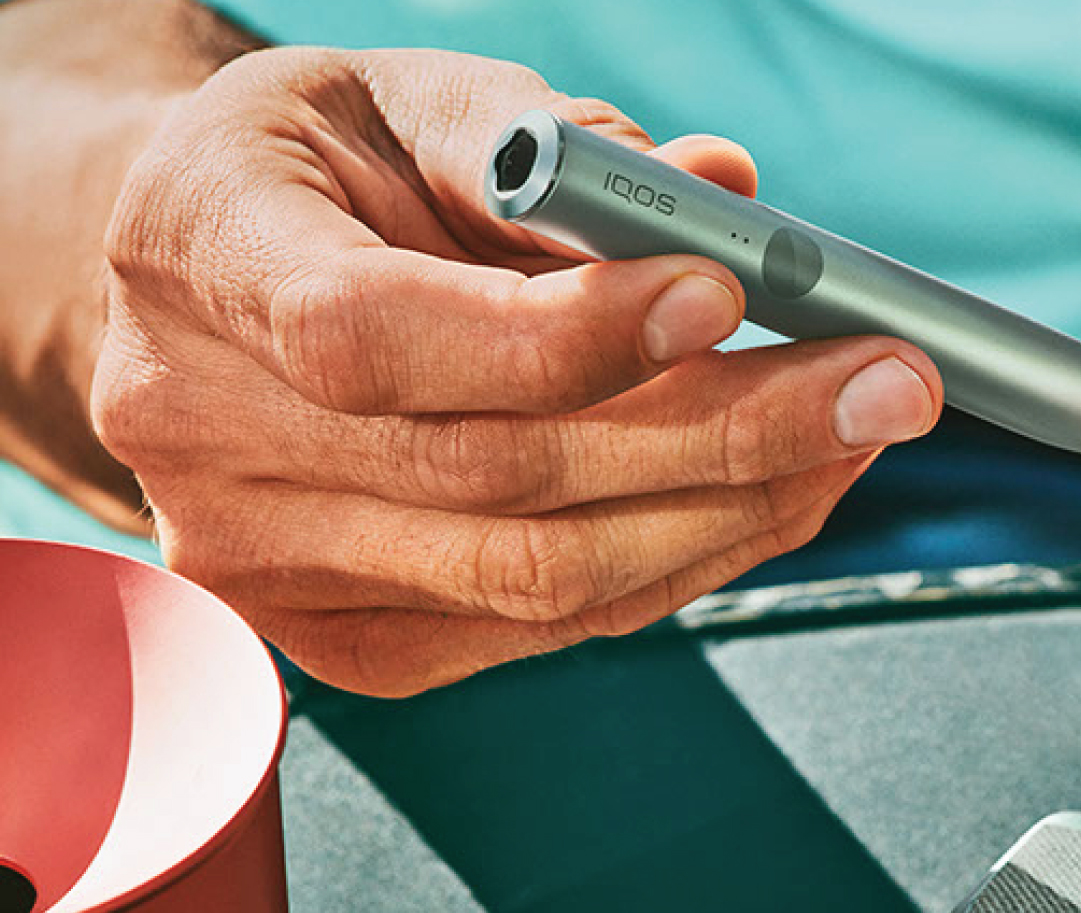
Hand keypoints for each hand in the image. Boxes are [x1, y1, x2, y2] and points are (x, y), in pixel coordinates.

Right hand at [90, 48, 937, 692]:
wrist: (195, 288)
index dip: (554, 335)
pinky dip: (680, 560)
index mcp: (195, 254)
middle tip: (884, 375)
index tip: (721, 294)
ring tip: (854, 430)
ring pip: (535, 574)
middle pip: (491, 475)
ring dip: (729, 509)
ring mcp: (264, 564)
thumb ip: (547, 142)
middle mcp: (200, 430)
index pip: (370, 334)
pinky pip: (544, 620)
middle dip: (721, 430)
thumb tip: (728, 191)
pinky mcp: (343, 647)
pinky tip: (772, 491)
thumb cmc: (311, 173)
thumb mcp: (401, 96)